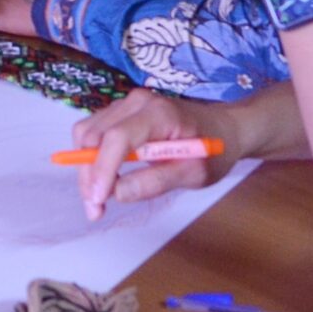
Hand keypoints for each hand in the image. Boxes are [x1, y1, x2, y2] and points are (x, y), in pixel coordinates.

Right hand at [69, 88, 241, 219]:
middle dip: (88, 174)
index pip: (118, 137)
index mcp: (159, 113)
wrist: (225, 129)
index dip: (102, 169)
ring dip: (87, 168)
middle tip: (95, 210)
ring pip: (87, 133)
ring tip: (99, 199)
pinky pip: (94, 132)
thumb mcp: (194, 173)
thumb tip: (117, 193)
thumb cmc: (214, 150)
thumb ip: (156, 182)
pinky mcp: (122, 112)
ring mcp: (127, 104)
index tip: (97, 200)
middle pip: (93, 135)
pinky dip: (92, 158)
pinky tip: (106, 179)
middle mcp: (137, 102)